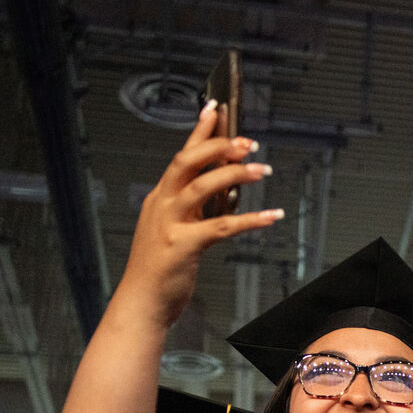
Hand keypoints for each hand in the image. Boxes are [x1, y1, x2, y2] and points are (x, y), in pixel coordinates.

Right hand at [116, 102, 280, 329]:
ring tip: (262, 169)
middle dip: (218, 146)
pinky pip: (222, 227)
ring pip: (203, 187)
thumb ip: (196, 210)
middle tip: (247, 140)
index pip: (182, 155)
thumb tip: (226, 191)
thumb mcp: (176, 230)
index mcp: (161, 198)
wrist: (142, 302)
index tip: (216, 109)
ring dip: (235, 175)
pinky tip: (271, 216)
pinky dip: (250, 220)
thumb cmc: (160, 269)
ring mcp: (170, 224)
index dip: (199, 131)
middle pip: (187, 162)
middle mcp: (162, 205)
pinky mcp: (183, 246)